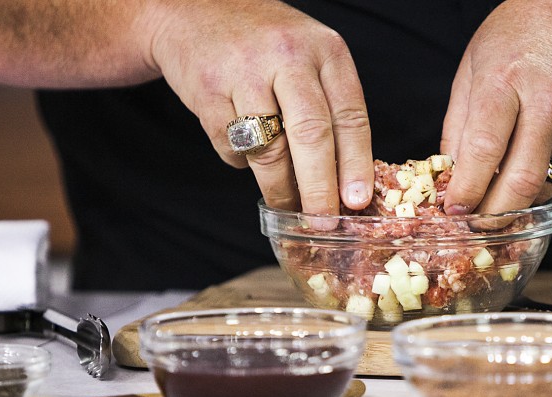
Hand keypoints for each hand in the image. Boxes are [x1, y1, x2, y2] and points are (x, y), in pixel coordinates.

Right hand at [146, 0, 373, 213]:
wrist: (195, 9)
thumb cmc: (265, 43)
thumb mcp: (309, 57)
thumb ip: (330, 105)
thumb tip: (344, 180)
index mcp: (325, 49)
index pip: (350, 116)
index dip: (356, 165)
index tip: (356, 201)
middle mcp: (288, 56)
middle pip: (312, 135)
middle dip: (319, 188)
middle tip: (323, 220)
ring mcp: (244, 71)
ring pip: (269, 149)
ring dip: (280, 188)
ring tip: (288, 205)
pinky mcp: (207, 89)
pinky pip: (231, 146)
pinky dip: (241, 162)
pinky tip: (247, 154)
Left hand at [441, 0, 551, 214]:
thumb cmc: (517, 37)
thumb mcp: (472, 68)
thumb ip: (459, 124)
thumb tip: (450, 174)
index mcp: (506, 80)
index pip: (484, 149)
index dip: (466, 188)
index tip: (454, 209)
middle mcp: (548, 100)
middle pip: (521, 179)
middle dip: (494, 213)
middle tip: (477, 223)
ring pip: (547, 185)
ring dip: (519, 201)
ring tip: (499, 199)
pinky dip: (545, 186)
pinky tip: (530, 173)